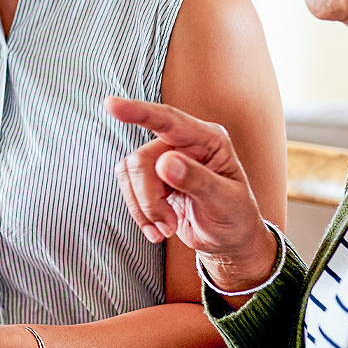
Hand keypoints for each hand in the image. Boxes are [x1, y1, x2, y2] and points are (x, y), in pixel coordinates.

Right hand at [104, 96, 277, 289]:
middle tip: (168, 224)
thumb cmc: (236, 218)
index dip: (139, 112)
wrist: (228, 241)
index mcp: (208, 139)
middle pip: (141, 159)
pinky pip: (128, 187)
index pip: (169, 120)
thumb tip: (165, 163)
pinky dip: (139, 213)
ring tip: (166, 228)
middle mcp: (184, 143)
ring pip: (129, 173)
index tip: (111, 105)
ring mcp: (166, 159)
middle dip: (148, 198)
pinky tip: (158, 229)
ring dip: (144, 208)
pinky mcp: (152, 177)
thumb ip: (197, 180)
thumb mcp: (225, 202)